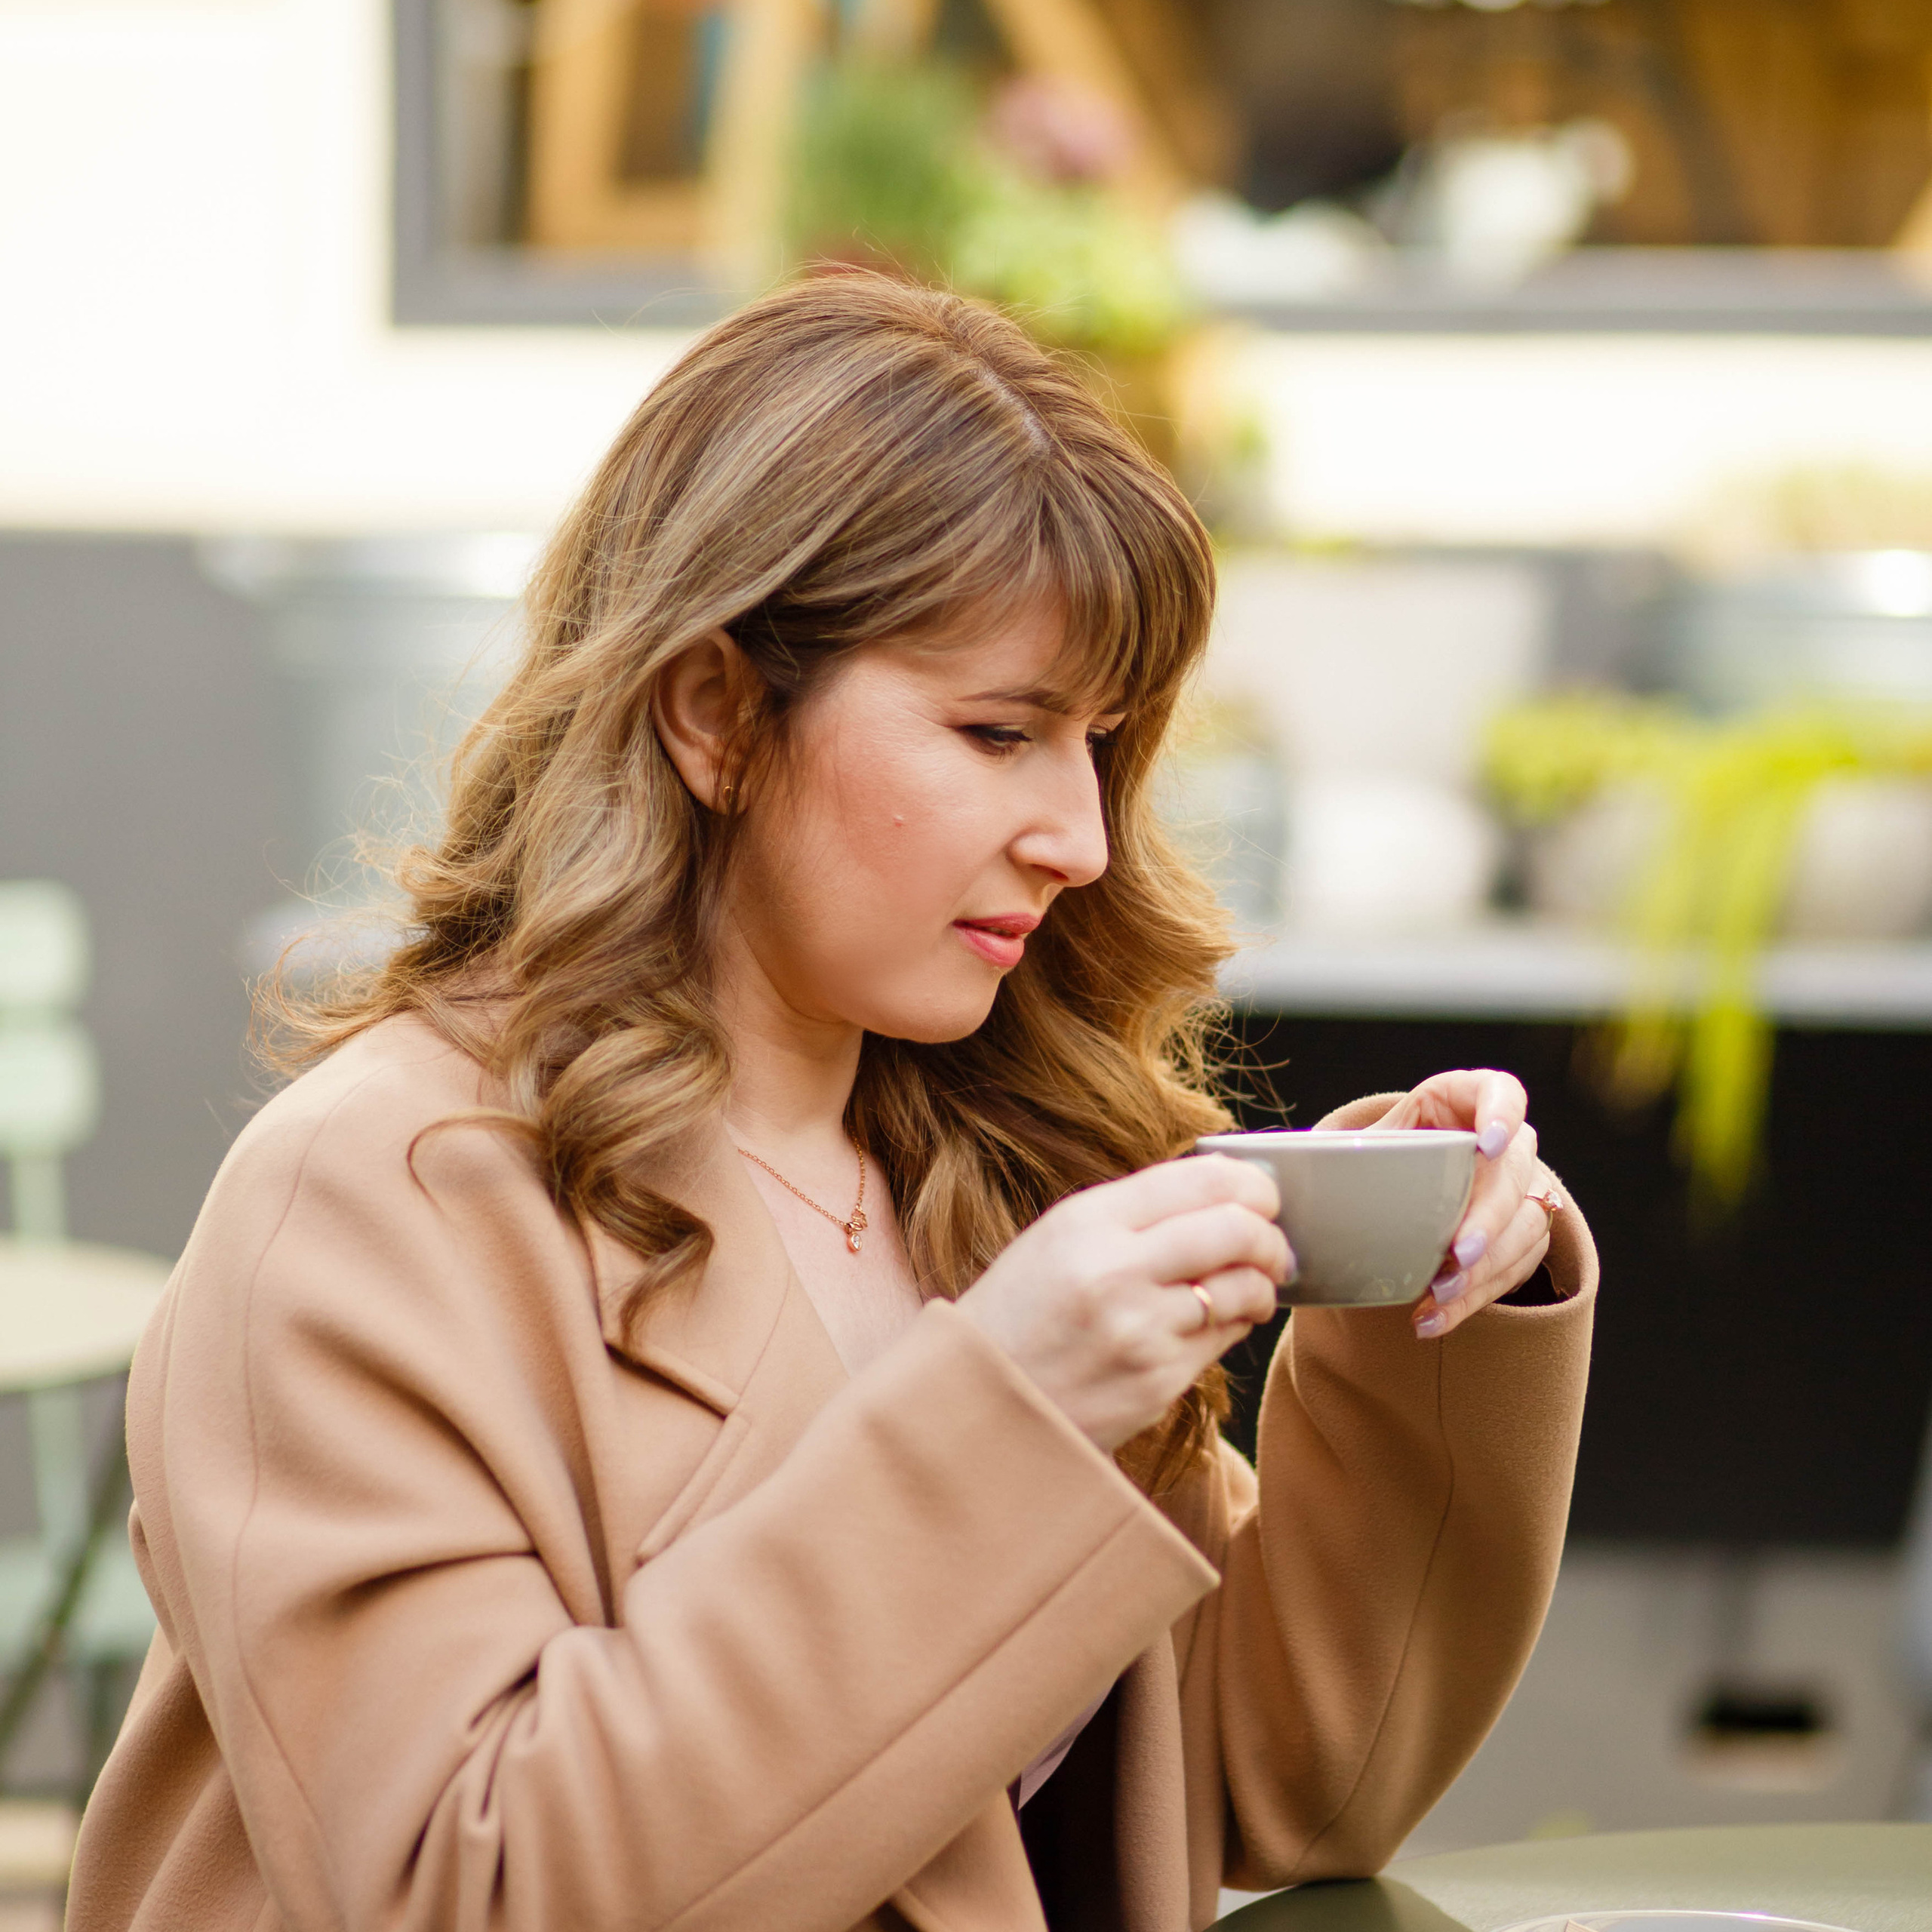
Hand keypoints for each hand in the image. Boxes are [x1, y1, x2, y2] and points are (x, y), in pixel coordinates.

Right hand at [956, 1156, 1291, 1450]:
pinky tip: (1217, 1320)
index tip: (1262, 1195)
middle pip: (1237, 1230)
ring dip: (1262, 1282)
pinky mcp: (1157, 1382)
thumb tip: (1227, 1189)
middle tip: (1273, 1242)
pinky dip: (1236, 1323)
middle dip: (1271, 1235)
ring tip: (1251, 1283)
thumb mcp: (1058, 1238)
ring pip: (1244, 1287)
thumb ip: (1135, 1210)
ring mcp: (1139, 1331)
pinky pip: (1226, 1338)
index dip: (1252, 1183)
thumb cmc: (1021, 1312)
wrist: (974, 1403)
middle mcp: (1114, 1271)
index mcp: (1086, 1221)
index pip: (1202, 1180)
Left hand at [1368, 1070, 1559, 1339]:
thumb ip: (1348, 1148)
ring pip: (1524, 1228)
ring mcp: (1521, 1192)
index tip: (1488, 1145)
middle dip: (1488, 1219)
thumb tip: (1300, 1159)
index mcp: (1461, 1105)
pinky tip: (1433, 1317)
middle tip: (1457, 1254)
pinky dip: (1472, 1299)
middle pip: (1514, 1175)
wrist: (1402, 1196)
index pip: (1500, 1091)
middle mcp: (1504, 1146)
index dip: (1502, 1112)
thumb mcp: (1366, 1146)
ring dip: (1483, 1269)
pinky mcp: (1523, 1238)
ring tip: (1438, 1294)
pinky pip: (1512, 1271)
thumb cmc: (1380, 1161)